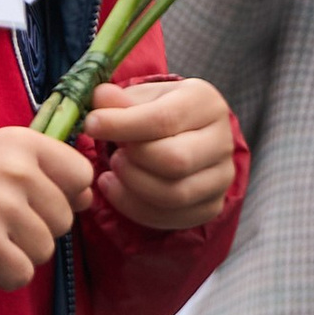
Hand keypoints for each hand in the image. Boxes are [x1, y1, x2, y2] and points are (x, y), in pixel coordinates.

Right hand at [0, 125, 95, 290]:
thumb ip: (45, 171)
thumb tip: (88, 195)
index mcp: (21, 142)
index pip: (81, 174)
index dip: (63, 193)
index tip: (30, 197)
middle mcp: (14, 169)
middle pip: (64, 218)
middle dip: (36, 228)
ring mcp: (0, 206)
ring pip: (45, 249)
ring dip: (18, 253)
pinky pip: (22, 273)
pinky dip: (1, 275)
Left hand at [82, 78, 237, 231]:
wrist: (176, 136)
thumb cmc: (150, 112)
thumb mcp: (135, 97)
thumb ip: (117, 100)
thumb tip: (101, 98)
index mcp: (205, 102)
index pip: (164, 119)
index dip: (122, 125)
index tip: (91, 125)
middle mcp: (223, 140)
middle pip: (175, 161)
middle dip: (133, 160)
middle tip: (113, 154)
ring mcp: (222, 176)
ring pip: (175, 194)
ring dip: (132, 185)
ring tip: (113, 169)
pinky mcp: (212, 205)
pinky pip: (172, 217)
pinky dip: (134, 207)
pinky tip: (116, 188)